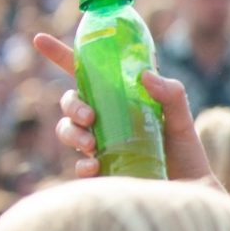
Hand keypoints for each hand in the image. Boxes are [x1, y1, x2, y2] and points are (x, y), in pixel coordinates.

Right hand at [33, 33, 215, 181]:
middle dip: (71, 105)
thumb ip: (172, 94)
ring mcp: (98, 146)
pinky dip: (80, 164)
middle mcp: (105, 121)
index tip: (40, 39)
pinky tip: (93, 166)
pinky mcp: (99, 172)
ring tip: (91, 144)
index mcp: (119, 100)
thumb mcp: (181, 119)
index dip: (61, 56)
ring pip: (67, 131)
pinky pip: (77, 165)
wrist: (190, 191)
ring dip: (71, 133)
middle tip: (89, 116)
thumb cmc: (185, 153)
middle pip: (70, 103)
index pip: (87, 74)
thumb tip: (145, 75)